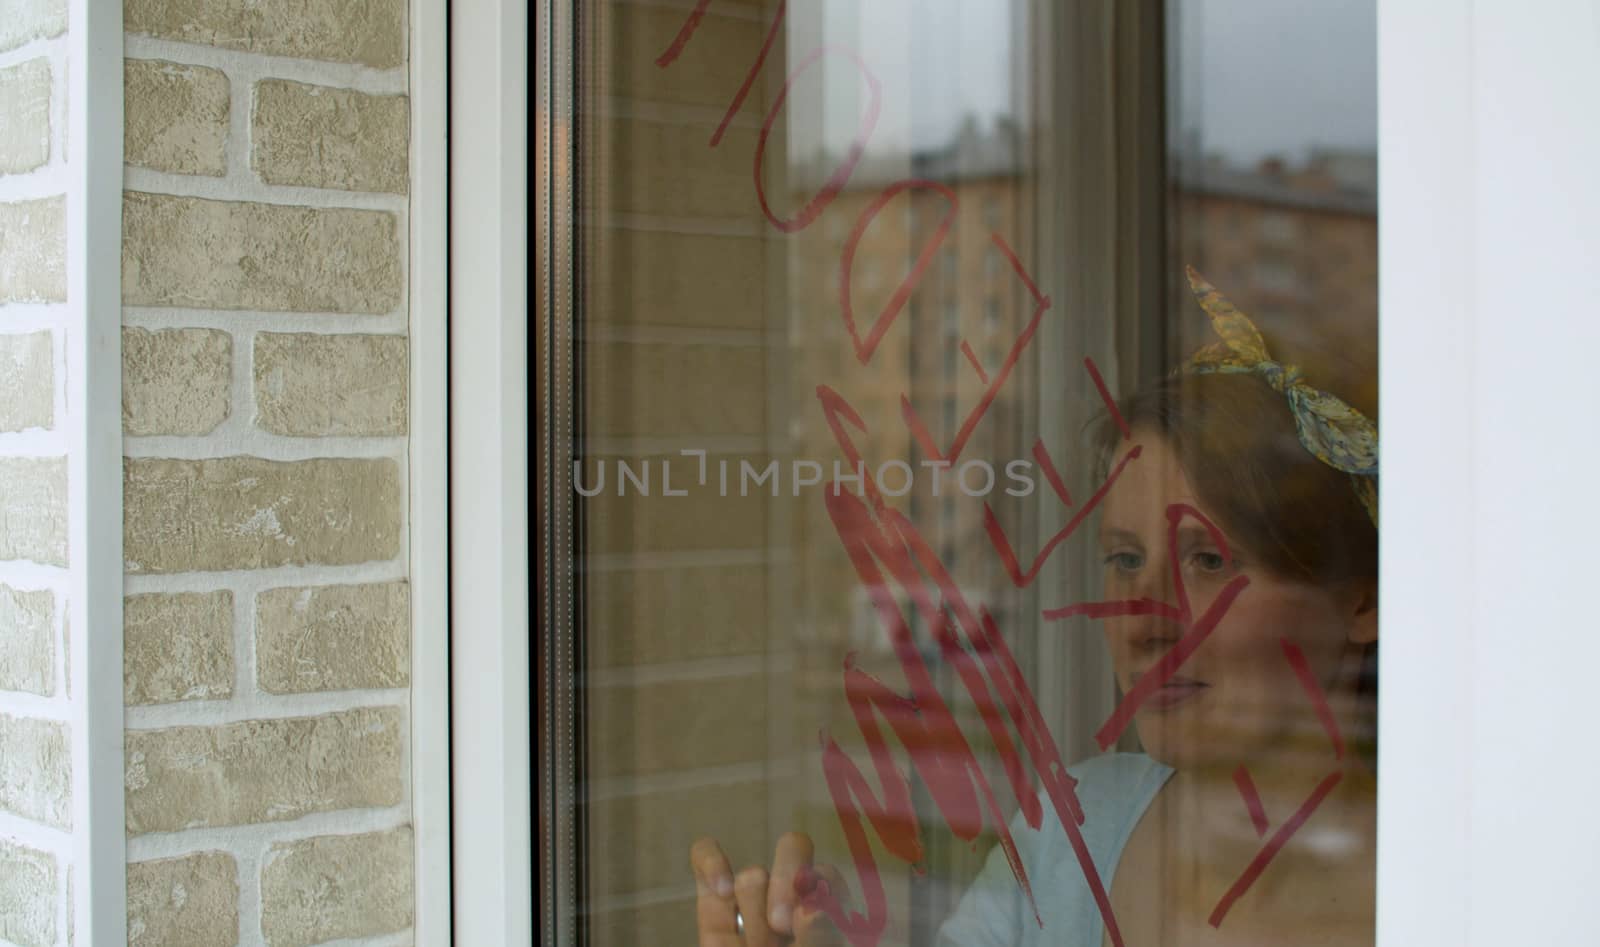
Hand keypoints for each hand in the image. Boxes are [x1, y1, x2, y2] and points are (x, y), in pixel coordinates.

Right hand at [689, 832, 847, 945]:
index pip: (828, 877)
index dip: (819, 891)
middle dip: (786, 883)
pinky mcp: (712, 900)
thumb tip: (812, 907)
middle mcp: (792, 898)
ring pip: (752, 875)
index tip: (807, 920)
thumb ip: (819, 939)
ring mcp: (751, 898)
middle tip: (781, 925)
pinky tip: (721, 889)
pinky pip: (705, 854)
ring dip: (754, 916)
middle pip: (794, 848)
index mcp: (828, 913)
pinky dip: (711, 862)